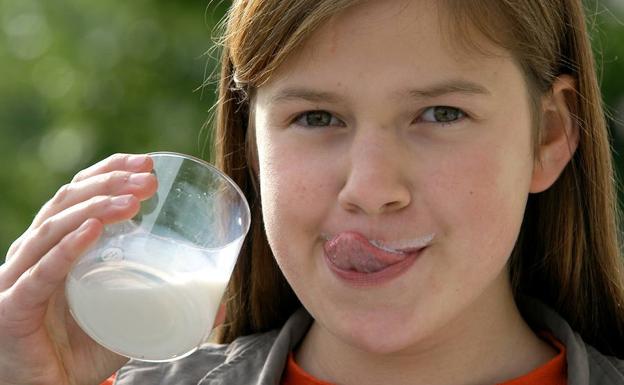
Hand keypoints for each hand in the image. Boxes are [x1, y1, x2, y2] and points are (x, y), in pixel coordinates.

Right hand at [0, 153, 157, 384]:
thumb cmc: (79, 349)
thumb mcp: (128, 318)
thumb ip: (166, 305)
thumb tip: (221, 302)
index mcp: (59, 246)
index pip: (79, 194)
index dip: (109, 171)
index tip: (147, 161)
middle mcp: (36, 253)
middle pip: (68, 201)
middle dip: (110, 183)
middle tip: (149, 179)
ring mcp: (20, 277)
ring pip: (54, 228)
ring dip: (96, 207)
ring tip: (133, 200)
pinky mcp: (14, 307)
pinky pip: (40, 273)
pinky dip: (67, 249)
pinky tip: (92, 231)